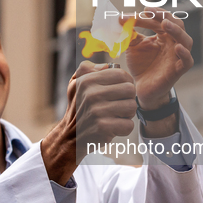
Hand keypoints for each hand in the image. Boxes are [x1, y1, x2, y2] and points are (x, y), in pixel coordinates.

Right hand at [41, 61, 136, 184]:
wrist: (70, 136)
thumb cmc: (78, 107)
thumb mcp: (75, 83)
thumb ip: (88, 68)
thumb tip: (107, 65)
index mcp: (87, 80)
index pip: (122, 74)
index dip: (126, 82)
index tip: (120, 91)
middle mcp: (91, 94)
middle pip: (131, 90)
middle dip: (128, 98)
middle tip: (119, 104)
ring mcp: (97, 111)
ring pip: (132, 107)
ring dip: (127, 114)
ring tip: (115, 115)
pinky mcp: (103, 128)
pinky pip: (129, 125)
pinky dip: (124, 128)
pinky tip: (113, 127)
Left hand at [122, 8, 193, 109]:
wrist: (141, 87)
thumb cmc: (141, 65)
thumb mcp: (133, 46)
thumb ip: (129, 33)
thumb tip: (119, 18)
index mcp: (164, 35)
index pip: (160, 20)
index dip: (150, 15)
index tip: (136, 13)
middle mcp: (174, 43)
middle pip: (177, 24)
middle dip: (164, 16)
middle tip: (150, 12)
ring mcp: (178, 56)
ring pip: (186, 40)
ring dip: (176, 31)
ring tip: (165, 24)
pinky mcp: (179, 70)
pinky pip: (187, 61)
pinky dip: (184, 54)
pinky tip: (177, 47)